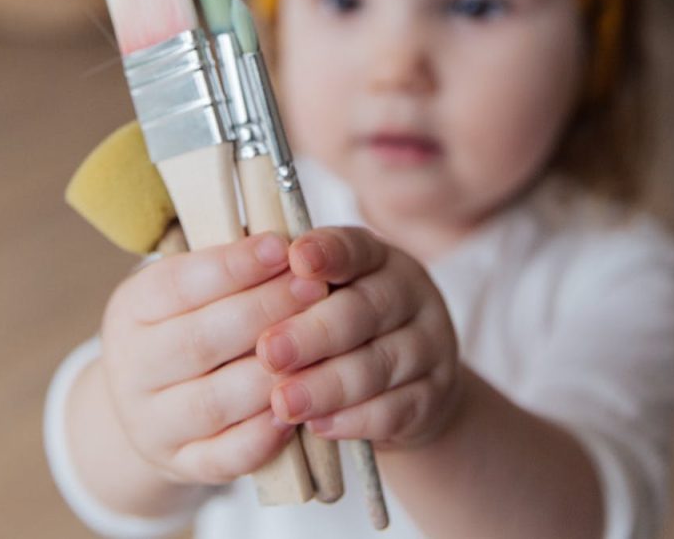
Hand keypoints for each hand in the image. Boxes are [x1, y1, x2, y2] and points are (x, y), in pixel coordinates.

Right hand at [99, 233, 328, 485]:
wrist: (155, 403)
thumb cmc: (193, 323)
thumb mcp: (194, 287)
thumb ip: (230, 265)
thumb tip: (288, 238)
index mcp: (130, 310)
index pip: (178, 284)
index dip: (233, 266)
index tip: (282, 247)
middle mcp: (130, 368)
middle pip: (200, 341)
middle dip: (265, 311)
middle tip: (317, 289)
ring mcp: (151, 423)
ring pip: (214, 401)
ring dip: (272, 374)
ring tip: (320, 347)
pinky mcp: (180, 465)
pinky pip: (224, 457)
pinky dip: (263, 437)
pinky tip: (298, 410)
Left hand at [256, 227, 461, 448]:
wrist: (405, 384)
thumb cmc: (341, 328)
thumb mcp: (322, 296)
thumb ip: (288, 287)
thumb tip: (239, 282)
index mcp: (376, 257)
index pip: (353, 247)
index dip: (327, 253)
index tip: (296, 260)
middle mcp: (409, 293)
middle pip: (363, 311)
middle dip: (312, 334)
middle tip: (269, 352)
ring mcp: (429, 345)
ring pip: (377, 365)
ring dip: (326, 386)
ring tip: (283, 401)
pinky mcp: (434, 396)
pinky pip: (395, 409)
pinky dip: (354, 420)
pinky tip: (319, 426)